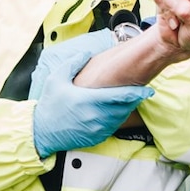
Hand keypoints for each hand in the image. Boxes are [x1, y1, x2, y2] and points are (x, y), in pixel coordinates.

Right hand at [30, 30, 154, 157]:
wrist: (41, 132)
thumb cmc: (49, 105)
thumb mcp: (56, 79)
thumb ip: (73, 64)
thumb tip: (87, 53)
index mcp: (90, 100)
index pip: (121, 96)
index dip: (138, 93)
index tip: (148, 89)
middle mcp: (97, 117)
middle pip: (125, 107)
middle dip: (134, 99)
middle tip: (139, 91)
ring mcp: (99, 129)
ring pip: (122, 118)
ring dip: (127, 109)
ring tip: (126, 99)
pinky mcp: (98, 137)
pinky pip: (114, 127)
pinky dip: (117, 118)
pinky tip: (114, 111)